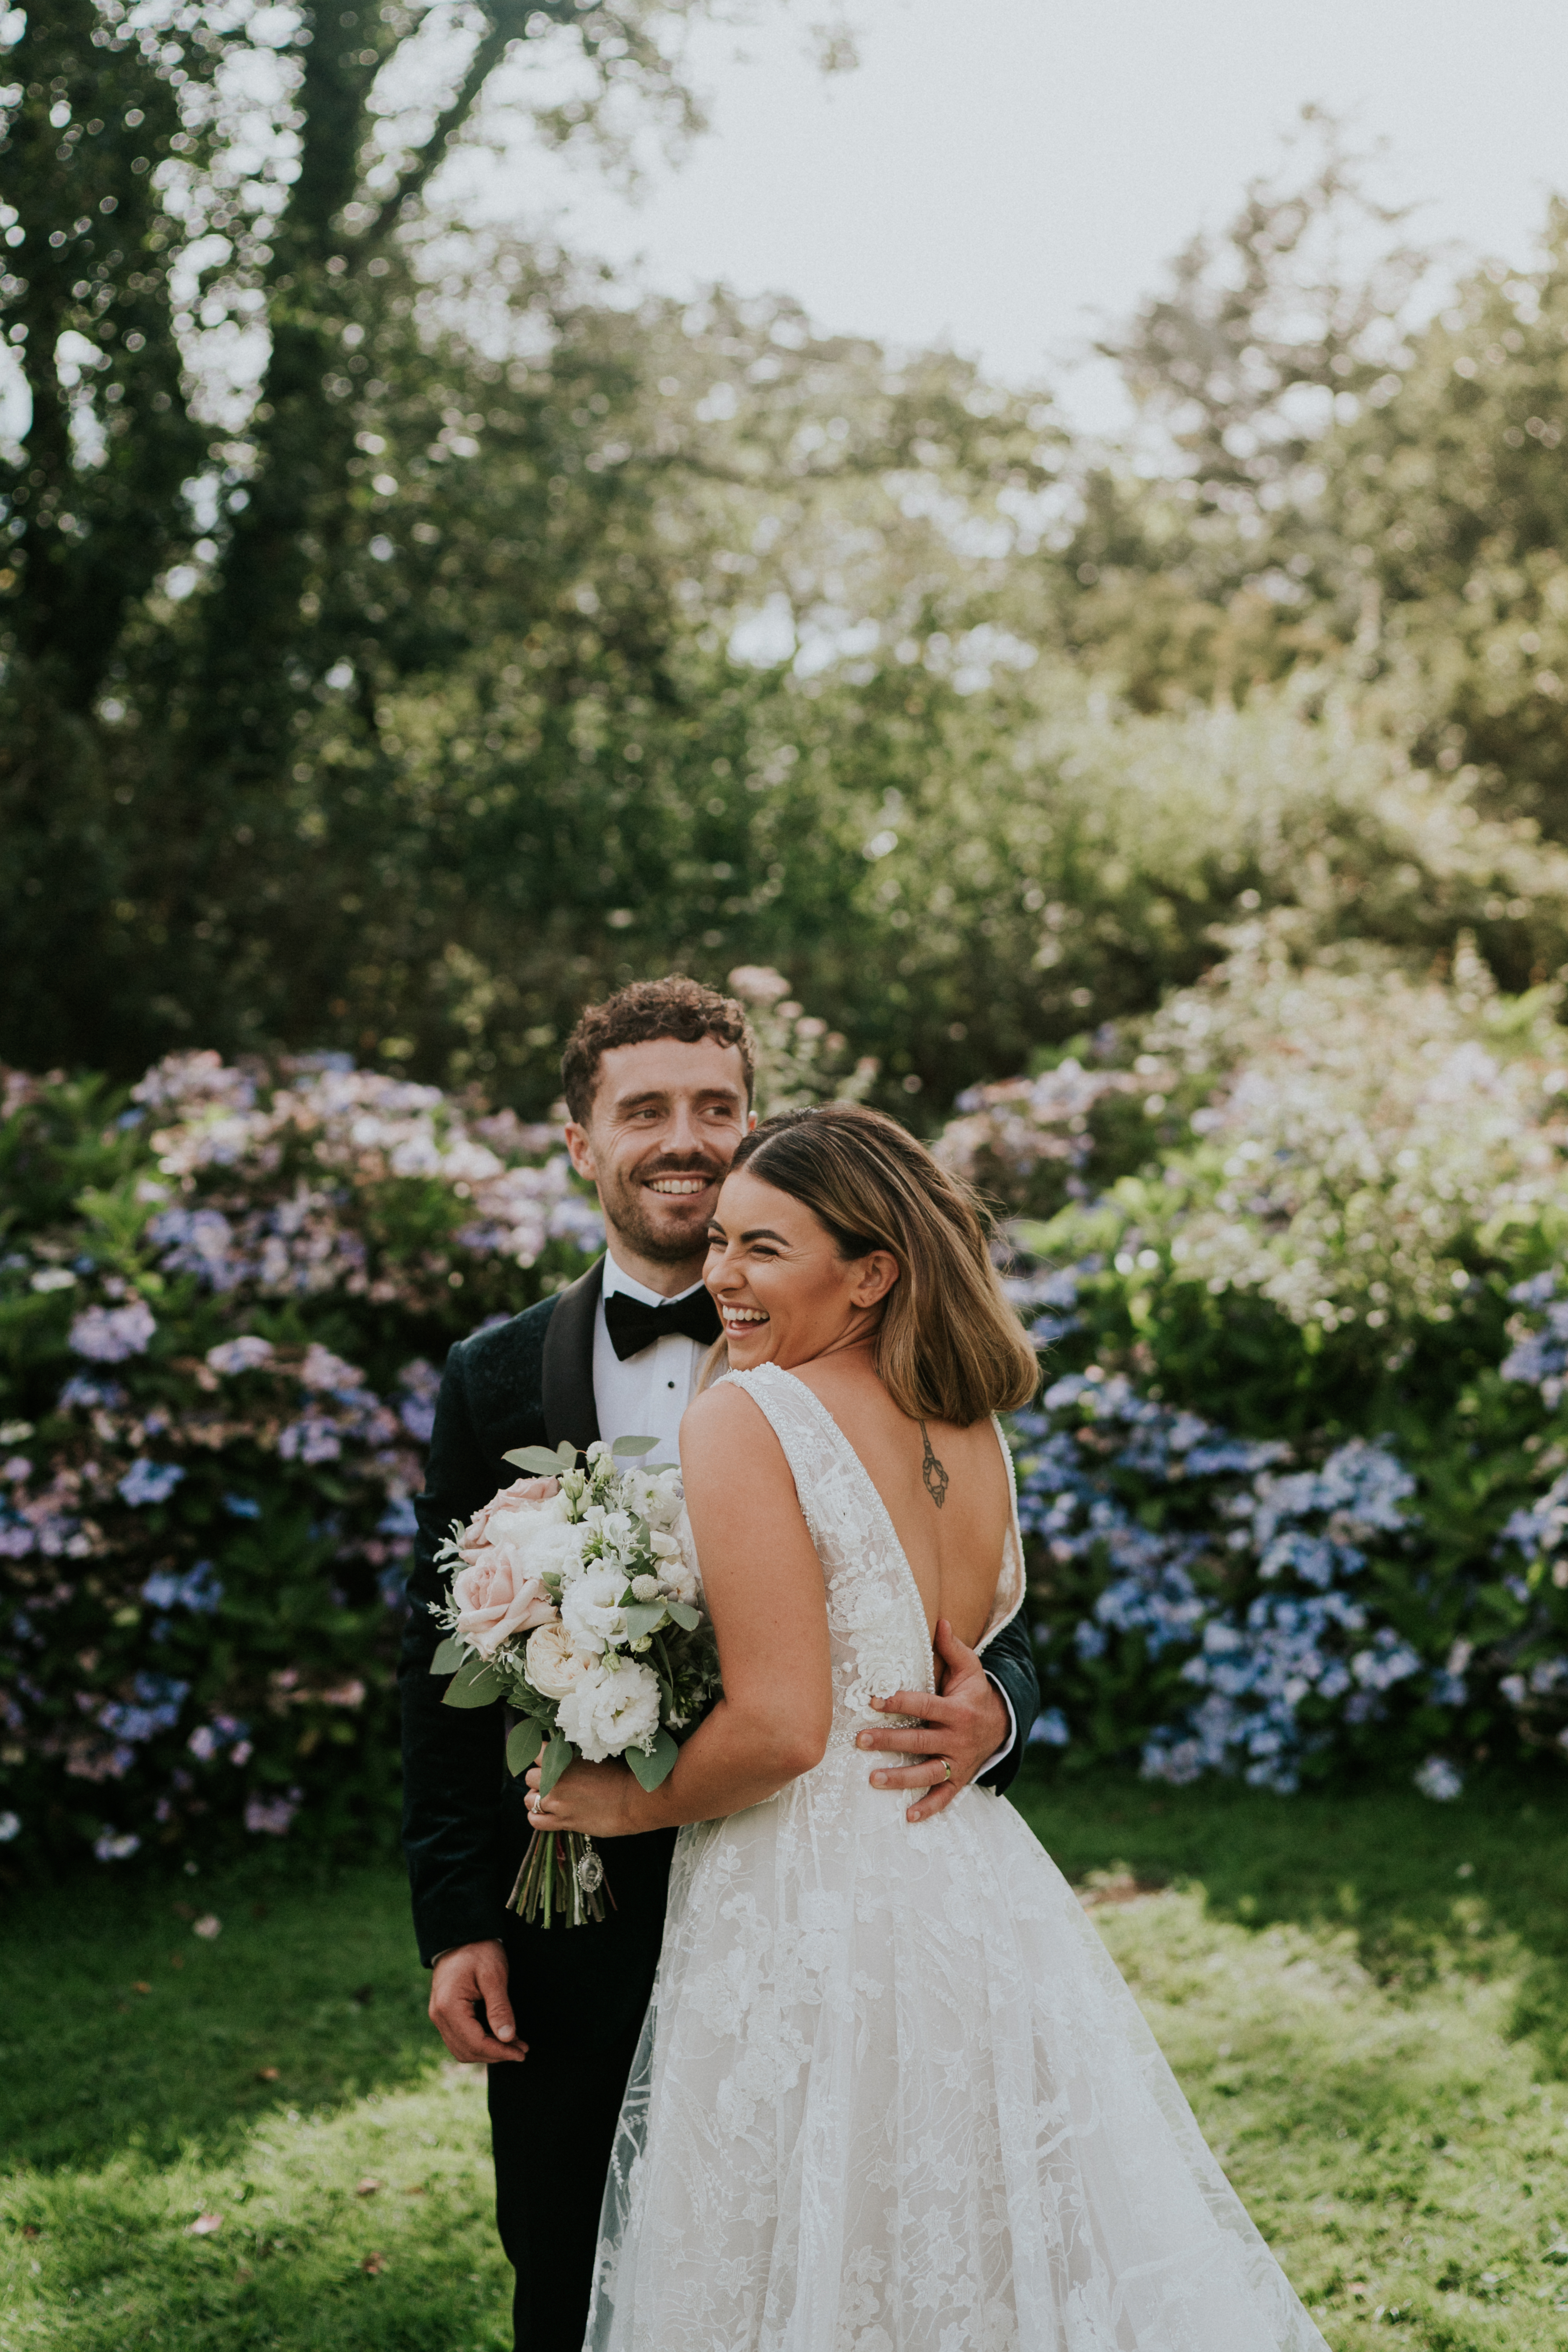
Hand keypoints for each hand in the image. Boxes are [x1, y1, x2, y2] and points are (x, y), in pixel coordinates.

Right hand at [428, 1940, 526, 2064]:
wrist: (461, 1933)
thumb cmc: (479, 1950)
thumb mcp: (494, 1975)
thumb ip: (499, 2007)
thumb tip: (507, 2038)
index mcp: (449, 2007)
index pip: (475, 2043)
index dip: (500, 2052)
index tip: (522, 2053)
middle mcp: (439, 2016)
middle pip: (467, 2051)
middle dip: (496, 2054)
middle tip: (522, 2049)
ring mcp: (439, 2016)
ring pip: (462, 2049)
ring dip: (488, 2051)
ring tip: (514, 2045)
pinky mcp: (444, 2014)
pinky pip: (460, 2038)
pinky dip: (479, 2043)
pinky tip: (498, 2037)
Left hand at [524, 1754, 636, 1837]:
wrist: (633, 1801)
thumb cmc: (620, 1776)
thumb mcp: (594, 1757)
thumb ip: (572, 1759)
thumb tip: (561, 1758)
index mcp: (563, 1760)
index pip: (536, 1752)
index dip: (540, 1755)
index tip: (546, 1758)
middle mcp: (556, 1781)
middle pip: (529, 1777)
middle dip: (538, 1779)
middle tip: (552, 1781)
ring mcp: (557, 1803)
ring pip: (529, 1800)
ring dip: (537, 1798)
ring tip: (550, 1798)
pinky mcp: (563, 1822)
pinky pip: (535, 1821)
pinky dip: (537, 1817)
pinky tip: (547, 1814)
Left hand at [857, 1618, 1008, 1823]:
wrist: (1003, 1725)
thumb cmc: (975, 1693)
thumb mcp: (970, 1668)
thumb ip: (953, 1647)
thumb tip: (940, 1620)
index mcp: (956, 1709)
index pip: (923, 1705)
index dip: (898, 1702)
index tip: (872, 1700)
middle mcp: (957, 1738)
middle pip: (920, 1741)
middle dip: (889, 1741)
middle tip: (860, 1741)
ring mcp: (959, 1761)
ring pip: (928, 1772)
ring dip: (901, 1778)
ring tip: (872, 1779)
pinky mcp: (960, 1779)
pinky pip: (945, 1797)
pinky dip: (928, 1808)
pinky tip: (907, 1816)